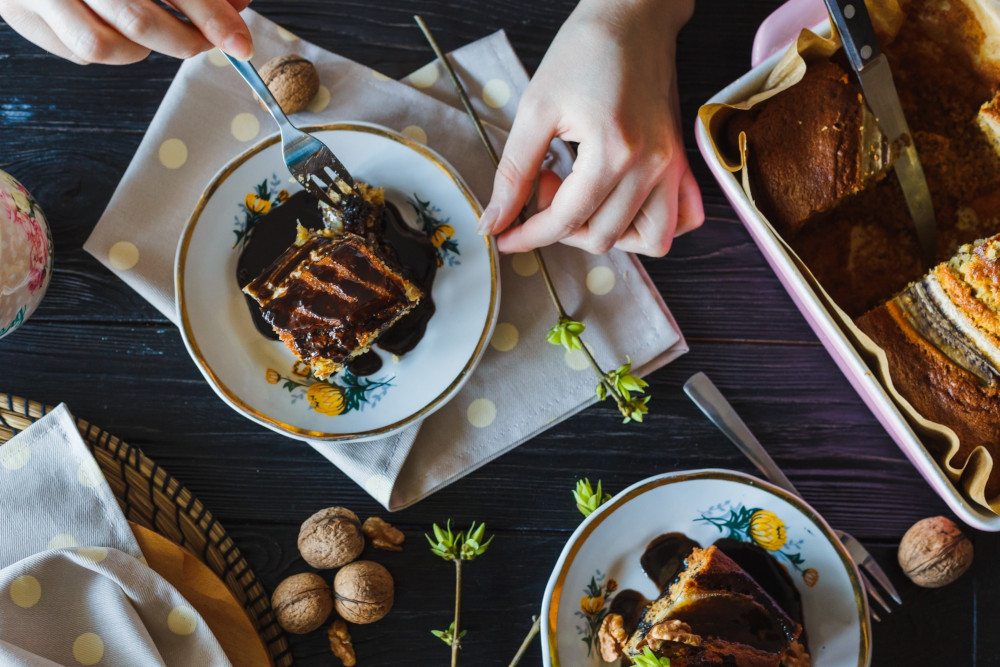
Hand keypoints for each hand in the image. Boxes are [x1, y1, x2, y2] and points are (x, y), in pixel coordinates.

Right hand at [0, 0, 252, 64]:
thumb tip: (236, 3)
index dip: (211, 15)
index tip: (239, 41)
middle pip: (139, 21)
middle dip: (186, 39)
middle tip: (211, 39)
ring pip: (105, 47)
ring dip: (143, 48)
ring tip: (157, 27)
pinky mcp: (19, 13)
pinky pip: (78, 51)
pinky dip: (110, 48)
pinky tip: (115, 25)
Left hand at [478, 0, 703, 256]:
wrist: (632, 16)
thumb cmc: (585, 51)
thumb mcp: (536, 108)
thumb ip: (514, 172)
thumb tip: (495, 221)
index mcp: (614, 151)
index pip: (567, 221)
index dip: (528, 236)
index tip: (504, 237)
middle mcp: (652, 166)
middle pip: (603, 236)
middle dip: (560, 227)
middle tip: (544, 184)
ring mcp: (672, 166)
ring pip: (648, 239)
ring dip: (606, 233)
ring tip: (582, 198)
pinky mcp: (680, 161)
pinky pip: (682, 218)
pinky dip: (653, 226)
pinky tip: (622, 206)